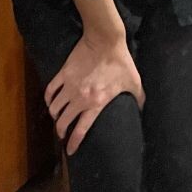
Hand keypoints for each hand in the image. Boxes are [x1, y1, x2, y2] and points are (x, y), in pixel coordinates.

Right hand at [44, 31, 145, 155]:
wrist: (105, 40)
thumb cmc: (121, 61)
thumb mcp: (133, 81)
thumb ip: (138, 98)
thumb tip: (143, 108)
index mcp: (96, 104)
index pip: (81, 130)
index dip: (74, 143)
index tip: (70, 151)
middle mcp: (80, 98)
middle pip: (63, 122)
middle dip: (60, 131)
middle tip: (62, 133)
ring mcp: (70, 86)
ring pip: (54, 108)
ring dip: (54, 115)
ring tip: (56, 117)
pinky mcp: (64, 74)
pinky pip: (50, 90)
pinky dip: (48, 98)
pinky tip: (50, 101)